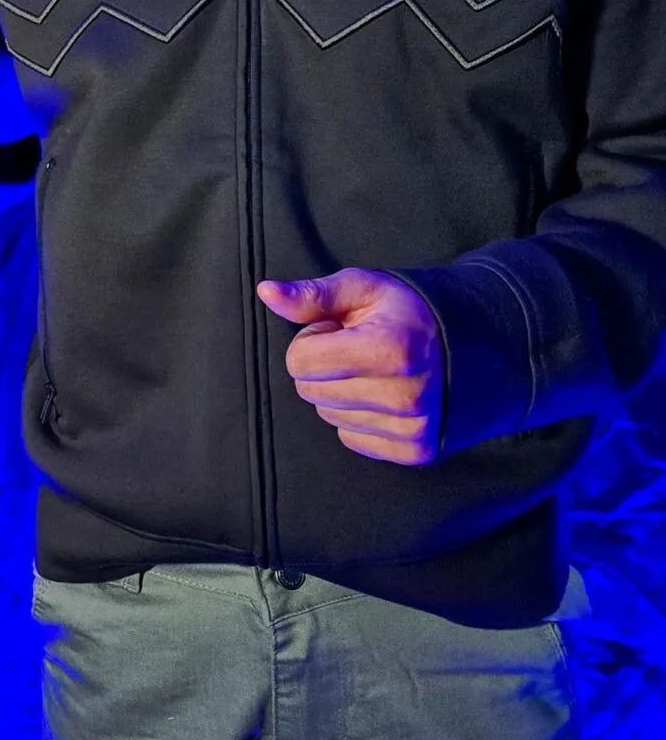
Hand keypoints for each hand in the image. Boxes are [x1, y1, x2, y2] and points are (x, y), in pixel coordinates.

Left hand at [256, 268, 444, 465]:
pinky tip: (384, 395)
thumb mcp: (363, 289)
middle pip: (309, 392)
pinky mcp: (416, 449)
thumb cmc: (407, 311)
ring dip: (340, 392)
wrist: (472, 344)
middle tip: (358, 350)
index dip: (313, 339)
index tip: (340, 330)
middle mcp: (404, 394)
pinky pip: (350, 439)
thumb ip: (312, 295)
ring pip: (328, 416)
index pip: (300, 361)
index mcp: (390, 349)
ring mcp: (412, 426)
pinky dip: (358, 417)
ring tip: (375, 371)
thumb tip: (266, 292)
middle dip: (323, 367)